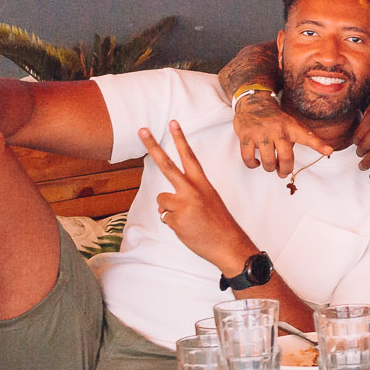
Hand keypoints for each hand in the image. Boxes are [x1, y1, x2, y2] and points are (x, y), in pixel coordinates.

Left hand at [139, 122, 256, 274]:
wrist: (228, 245)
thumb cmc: (219, 224)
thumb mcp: (208, 202)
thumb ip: (185, 197)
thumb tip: (162, 206)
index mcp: (203, 184)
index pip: (189, 157)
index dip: (181, 139)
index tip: (172, 123)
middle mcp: (192, 190)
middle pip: (167, 165)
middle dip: (153, 146)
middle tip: (141, 130)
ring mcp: (183, 204)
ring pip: (162, 200)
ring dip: (169, 210)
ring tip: (188, 220)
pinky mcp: (176, 219)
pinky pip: (165, 218)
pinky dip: (174, 225)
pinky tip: (188, 229)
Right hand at [233, 89, 331, 178]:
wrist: (253, 103)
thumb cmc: (275, 121)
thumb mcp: (290, 126)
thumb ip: (294, 144)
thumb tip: (287, 170)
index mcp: (291, 127)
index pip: (307, 137)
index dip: (319, 145)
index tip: (329, 150)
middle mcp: (277, 129)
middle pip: (285, 157)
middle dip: (285, 170)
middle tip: (282, 172)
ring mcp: (261, 132)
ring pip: (268, 161)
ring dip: (269, 168)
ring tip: (269, 165)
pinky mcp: (246, 135)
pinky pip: (248, 158)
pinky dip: (253, 164)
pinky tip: (256, 162)